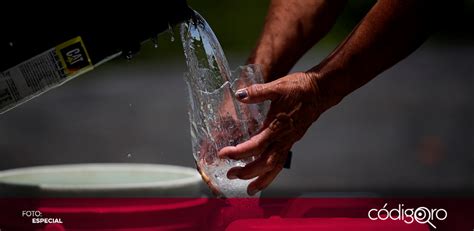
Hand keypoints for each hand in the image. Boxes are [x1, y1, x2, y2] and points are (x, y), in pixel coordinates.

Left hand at [218, 72, 332, 195]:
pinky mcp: (291, 141)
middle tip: (230, 174)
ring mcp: (289, 142)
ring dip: (261, 179)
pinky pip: (280, 162)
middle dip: (247, 172)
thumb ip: (258, 92)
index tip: (223, 154)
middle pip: (265, 162)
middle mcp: (284, 138)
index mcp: (277, 126)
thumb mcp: (277, 86)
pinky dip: (271, 173)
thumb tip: (239, 95)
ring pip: (275, 167)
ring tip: (249, 189)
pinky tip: (263, 177)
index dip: (239, 152)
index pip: (256, 145)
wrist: (320, 91)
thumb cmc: (299, 88)